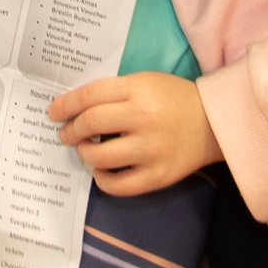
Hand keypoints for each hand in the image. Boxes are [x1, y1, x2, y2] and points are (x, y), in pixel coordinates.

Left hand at [49, 72, 221, 195]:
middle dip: (71, 130)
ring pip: (100, 157)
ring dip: (84, 154)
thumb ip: (113, 93)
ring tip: (85, 150)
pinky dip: (103, 180)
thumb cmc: (173, 98)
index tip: (53, 113)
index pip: (89, 96)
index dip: (65, 105)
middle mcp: (142, 118)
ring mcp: (150, 150)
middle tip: (66, 134)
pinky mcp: (158, 176)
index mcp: (137, 90)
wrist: (213, 122)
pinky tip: (101, 172)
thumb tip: (76, 109)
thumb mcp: (144, 82)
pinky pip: (119, 185)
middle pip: (90, 124)